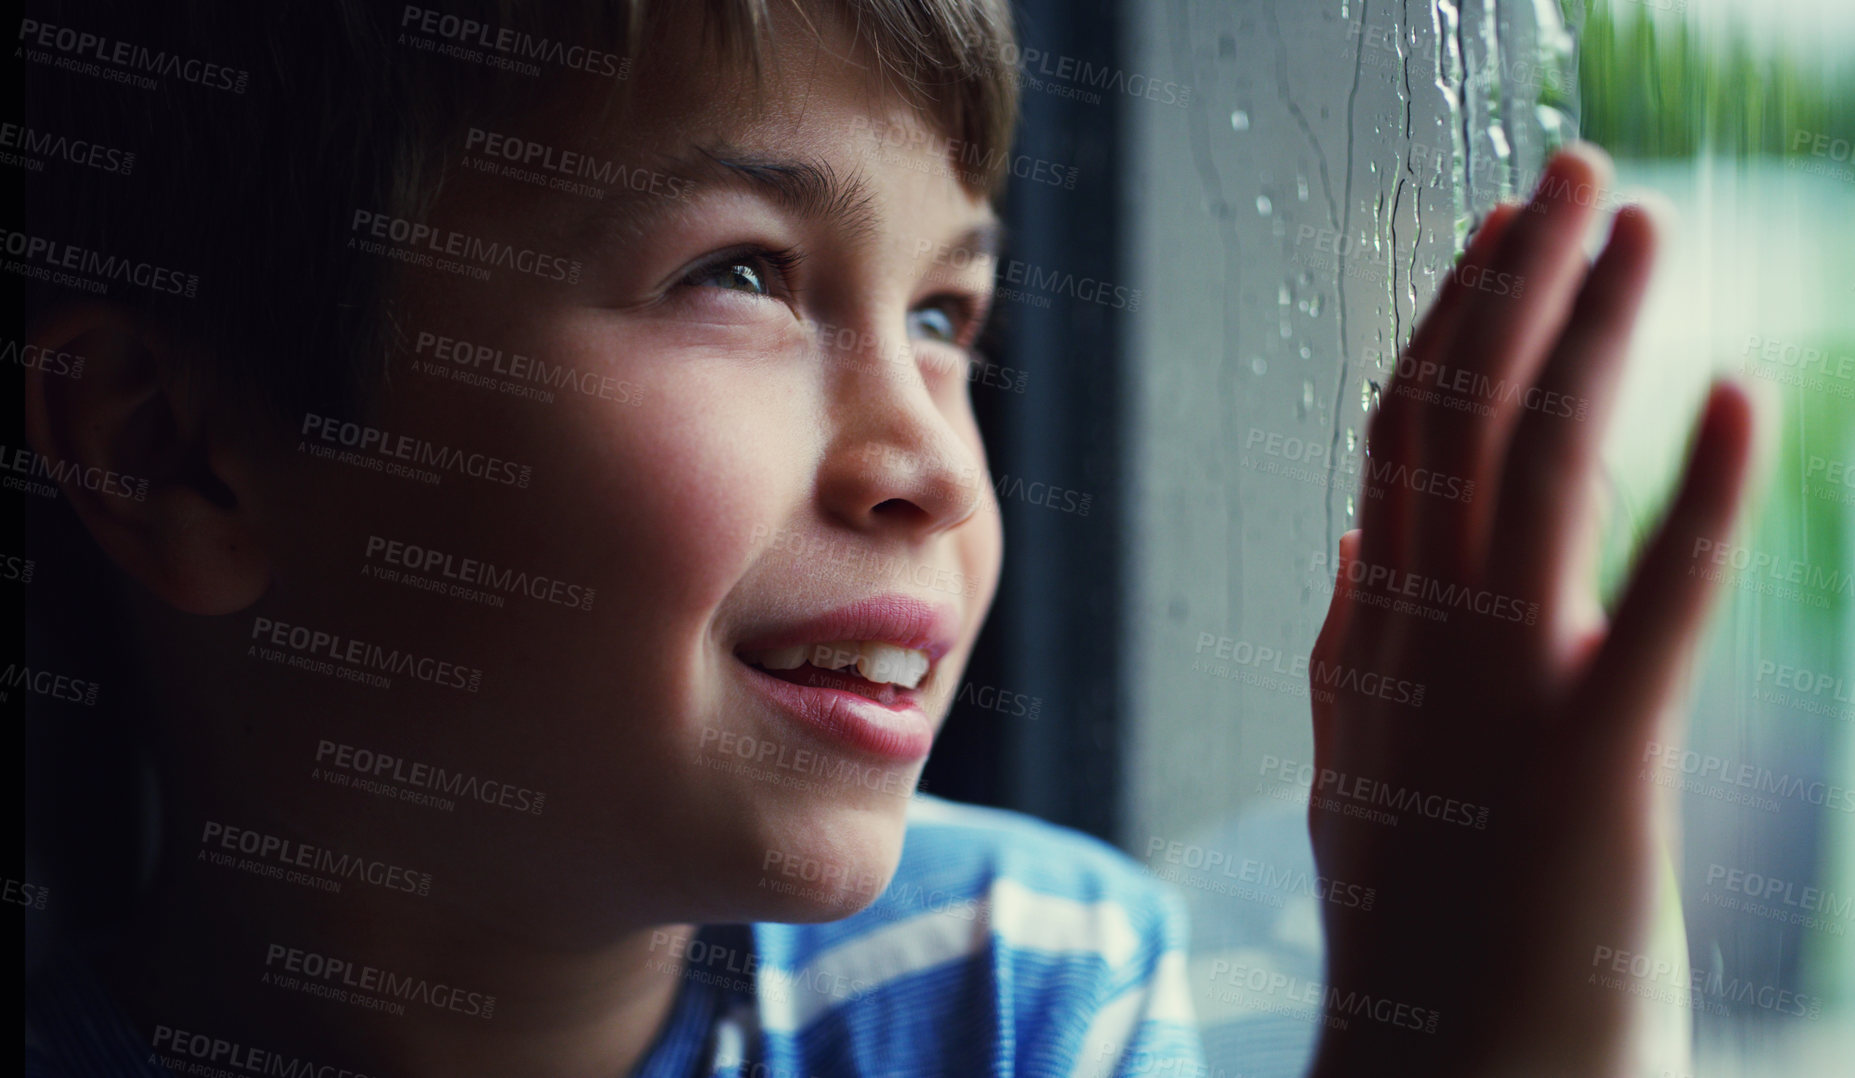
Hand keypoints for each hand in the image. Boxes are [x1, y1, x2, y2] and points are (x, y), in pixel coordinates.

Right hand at [1303, 144, 1755, 1075]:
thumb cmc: (1424, 939)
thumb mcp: (1365, 779)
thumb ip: (1352, 653)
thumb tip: (1354, 540)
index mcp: (1373, 646)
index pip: (1401, 444)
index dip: (1453, 325)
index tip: (1499, 238)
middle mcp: (1418, 648)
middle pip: (1457, 420)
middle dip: (1516, 283)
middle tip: (1572, 169)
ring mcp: (1499, 700)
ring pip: (1535, 472)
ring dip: (1590, 332)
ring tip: (1637, 221)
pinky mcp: (1598, 765)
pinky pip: (1651, 606)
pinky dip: (1701, 493)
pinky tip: (1743, 393)